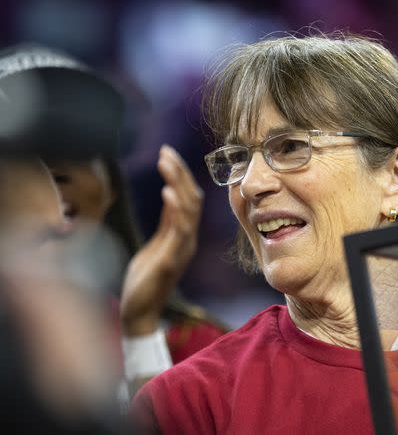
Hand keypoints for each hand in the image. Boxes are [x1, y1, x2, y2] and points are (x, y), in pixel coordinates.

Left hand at [120, 145, 203, 335]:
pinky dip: (176, 209)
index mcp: (184, 235)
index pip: (189, 198)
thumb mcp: (157, 243)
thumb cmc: (145, 279)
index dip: (181, 175)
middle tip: (166, 151)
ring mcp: (181, 250)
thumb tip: (171, 194)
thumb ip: (167, 222)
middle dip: (180, 173)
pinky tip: (168, 192)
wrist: (139, 312)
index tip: (168, 153)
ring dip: (178, 184)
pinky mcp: (170, 260)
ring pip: (188, 210)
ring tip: (166, 163)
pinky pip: (179, 231)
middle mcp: (187, 240)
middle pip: (192, 199)